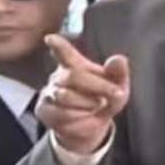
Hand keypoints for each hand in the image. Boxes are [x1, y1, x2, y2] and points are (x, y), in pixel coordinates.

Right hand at [36, 34, 129, 153]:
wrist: (92, 126)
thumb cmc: (104, 100)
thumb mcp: (118, 87)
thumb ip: (119, 73)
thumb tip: (119, 59)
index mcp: (76, 64)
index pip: (65, 53)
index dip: (58, 46)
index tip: (50, 38)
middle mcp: (59, 76)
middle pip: (74, 76)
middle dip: (99, 86)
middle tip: (116, 94)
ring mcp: (50, 92)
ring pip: (66, 96)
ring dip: (88, 103)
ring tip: (98, 105)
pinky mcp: (45, 110)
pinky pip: (61, 113)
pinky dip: (79, 116)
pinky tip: (83, 115)